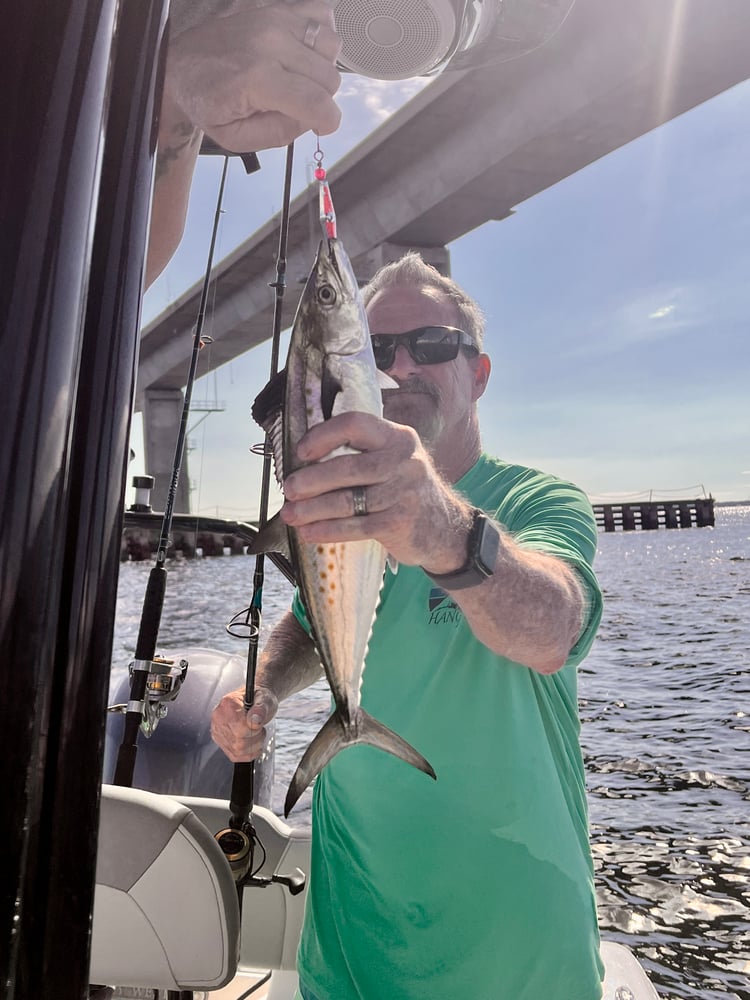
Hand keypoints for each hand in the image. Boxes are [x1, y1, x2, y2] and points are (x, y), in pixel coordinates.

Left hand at [163, 0, 341, 151]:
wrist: (182, 63)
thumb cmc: (207, 101)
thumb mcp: (235, 137)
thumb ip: (278, 134)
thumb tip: (311, 120)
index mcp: (257, 79)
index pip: (317, 103)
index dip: (328, 122)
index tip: (322, 126)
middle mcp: (270, 42)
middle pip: (329, 78)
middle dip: (320, 98)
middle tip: (296, 103)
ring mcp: (275, 19)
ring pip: (331, 47)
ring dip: (322, 67)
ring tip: (298, 77)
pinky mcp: (277, 7)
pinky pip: (323, 16)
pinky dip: (320, 38)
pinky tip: (302, 52)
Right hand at [211, 686, 278, 761]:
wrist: (257, 700)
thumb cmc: (260, 698)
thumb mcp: (265, 699)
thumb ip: (261, 709)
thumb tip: (255, 720)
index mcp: (227, 704)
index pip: (239, 727)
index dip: (253, 727)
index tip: (258, 720)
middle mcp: (218, 718)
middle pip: (238, 741)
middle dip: (255, 736)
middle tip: (259, 726)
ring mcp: (218, 732)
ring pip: (238, 751)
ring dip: (254, 744)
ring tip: (255, 731)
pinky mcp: (221, 743)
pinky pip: (236, 756)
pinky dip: (249, 752)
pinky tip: (252, 740)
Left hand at [280, 412, 473, 571]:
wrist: (445, 528)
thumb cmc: (406, 490)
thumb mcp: (396, 460)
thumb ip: (361, 454)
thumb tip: (304, 462)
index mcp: (397, 437)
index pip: (355, 424)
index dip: (324, 435)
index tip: (301, 452)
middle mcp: (404, 461)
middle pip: (348, 467)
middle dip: (311, 480)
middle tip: (289, 489)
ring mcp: (403, 493)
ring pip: (348, 501)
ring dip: (313, 510)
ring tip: (291, 515)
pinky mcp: (399, 523)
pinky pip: (355, 527)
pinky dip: (327, 530)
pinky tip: (309, 532)